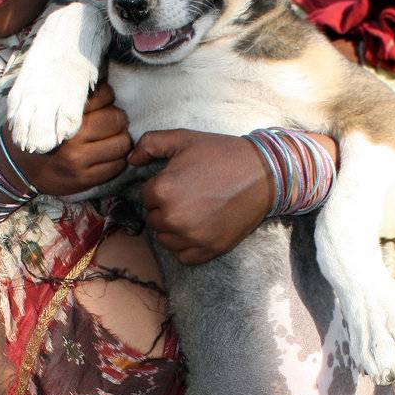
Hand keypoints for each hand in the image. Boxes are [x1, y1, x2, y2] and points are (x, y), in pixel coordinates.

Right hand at [8, 84, 131, 197]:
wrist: (16, 168)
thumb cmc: (34, 132)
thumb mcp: (44, 108)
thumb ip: (68, 96)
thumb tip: (97, 81)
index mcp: (63, 115)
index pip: (103, 96)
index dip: (107, 96)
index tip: (103, 101)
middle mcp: (73, 139)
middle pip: (116, 119)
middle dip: (117, 118)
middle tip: (110, 121)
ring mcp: (80, 162)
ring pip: (122, 144)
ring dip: (121, 139)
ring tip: (112, 138)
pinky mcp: (85, 180)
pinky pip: (117, 166)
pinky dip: (118, 159)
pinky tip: (108, 155)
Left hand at [127, 129, 276, 264]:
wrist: (263, 173)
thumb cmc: (222, 153)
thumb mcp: (183, 138)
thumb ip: (150, 144)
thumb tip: (131, 160)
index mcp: (163, 191)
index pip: (146, 196)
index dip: (160, 186)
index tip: (178, 181)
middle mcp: (173, 218)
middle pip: (154, 219)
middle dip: (164, 208)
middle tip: (188, 195)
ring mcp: (191, 237)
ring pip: (165, 239)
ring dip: (172, 228)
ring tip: (192, 211)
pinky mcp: (209, 250)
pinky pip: (183, 256)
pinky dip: (185, 246)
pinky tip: (197, 230)